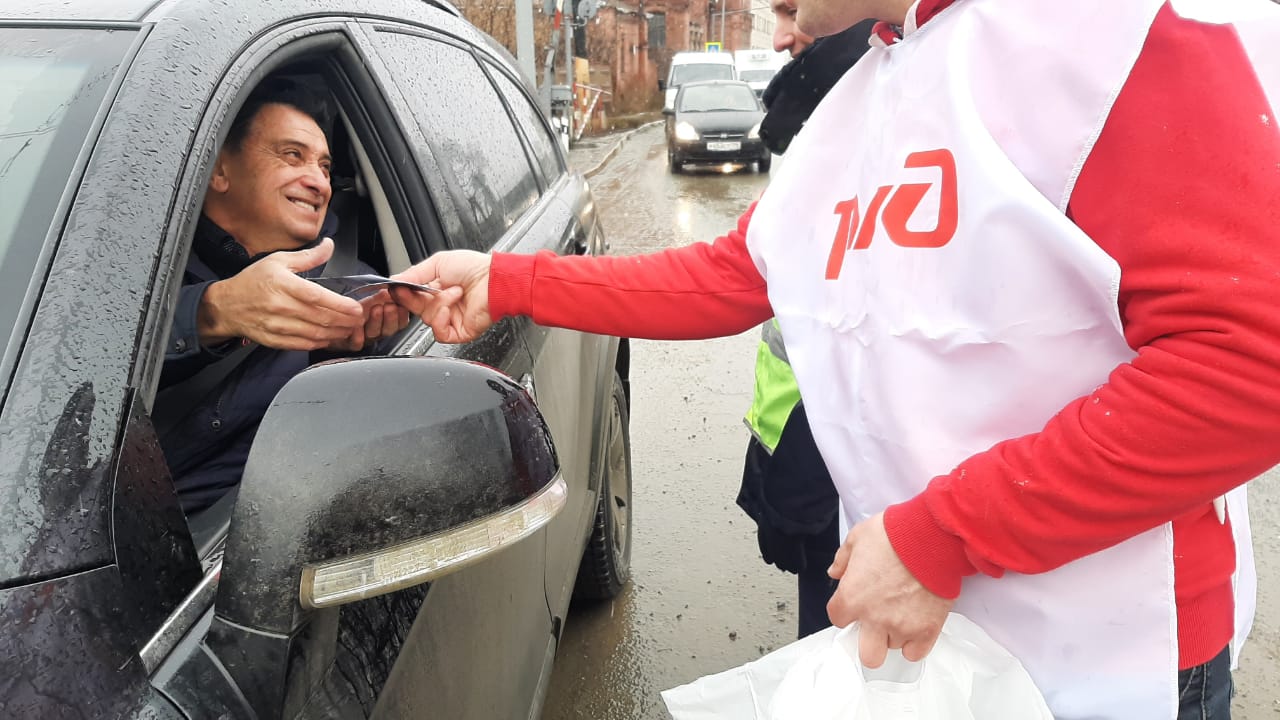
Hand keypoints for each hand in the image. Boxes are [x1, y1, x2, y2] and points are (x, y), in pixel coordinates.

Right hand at [198, 238, 363, 350]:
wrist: (227, 306)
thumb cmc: (252, 282)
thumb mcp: (278, 261)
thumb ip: (308, 256)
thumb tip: (329, 245)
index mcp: (283, 285)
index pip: (316, 297)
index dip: (339, 304)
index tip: (356, 307)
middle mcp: (280, 307)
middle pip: (320, 317)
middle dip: (345, 320)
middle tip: (359, 320)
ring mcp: (277, 326)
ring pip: (314, 334)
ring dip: (336, 333)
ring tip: (350, 329)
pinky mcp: (275, 340)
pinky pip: (303, 344)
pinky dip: (320, 343)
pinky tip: (331, 338)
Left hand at [328, 289, 410, 350]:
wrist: (327, 314)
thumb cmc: (349, 306)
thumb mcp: (370, 298)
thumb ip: (383, 296)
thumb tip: (394, 287)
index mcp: (384, 321)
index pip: (399, 322)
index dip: (401, 315)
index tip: (400, 304)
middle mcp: (375, 331)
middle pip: (388, 330)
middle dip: (390, 317)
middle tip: (390, 306)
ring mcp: (363, 338)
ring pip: (374, 335)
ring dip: (376, 321)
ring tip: (376, 309)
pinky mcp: (347, 344)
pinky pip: (356, 343)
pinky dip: (358, 336)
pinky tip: (357, 328)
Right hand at [390, 250, 487, 343]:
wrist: (494, 280)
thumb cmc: (474, 268)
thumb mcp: (438, 263)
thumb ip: (414, 273)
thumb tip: (395, 281)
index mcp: (436, 289)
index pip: (412, 297)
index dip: (404, 294)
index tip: (398, 288)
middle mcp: (443, 305)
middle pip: (416, 309)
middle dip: (417, 299)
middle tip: (421, 290)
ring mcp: (451, 319)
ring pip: (427, 320)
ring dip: (439, 304)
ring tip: (454, 292)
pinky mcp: (459, 332)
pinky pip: (439, 333)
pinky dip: (441, 319)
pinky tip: (450, 307)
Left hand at [826, 513, 954, 667]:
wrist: (931, 536)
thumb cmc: (894, 534)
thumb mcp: (857, 537)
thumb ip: (842, 559)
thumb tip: (835, 572)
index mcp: (852, 597)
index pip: (838, 619)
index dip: (845, 610)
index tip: (854, 601)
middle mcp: (874, 618)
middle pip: (867, 654)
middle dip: (869, 640)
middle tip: (876, 623)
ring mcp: (902, 626)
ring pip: (893, 647)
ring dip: (894, 634)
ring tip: (902, 611)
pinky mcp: (928, 629)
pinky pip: (916, 652)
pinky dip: (915, 642)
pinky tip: (916, 625)